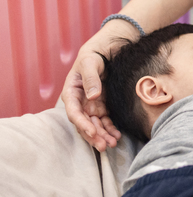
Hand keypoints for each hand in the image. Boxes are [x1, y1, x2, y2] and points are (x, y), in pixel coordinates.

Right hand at [61, 31, 126, 150]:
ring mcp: (91, 105)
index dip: (81, 123)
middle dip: (93, 135)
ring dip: (101, 136)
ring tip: (112, 144)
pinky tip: (116, 136)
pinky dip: (109, 129)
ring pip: (94, 125)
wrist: (106, 50)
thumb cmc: (94, 55)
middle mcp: (79, 102)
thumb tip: (92, 97)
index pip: (73, 112)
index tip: (92, 132)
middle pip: (84, 123)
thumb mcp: (90, 62)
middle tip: (103, 146)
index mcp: (71, 92)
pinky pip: (105, 121)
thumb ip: (91, 79)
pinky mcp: (102, 106)